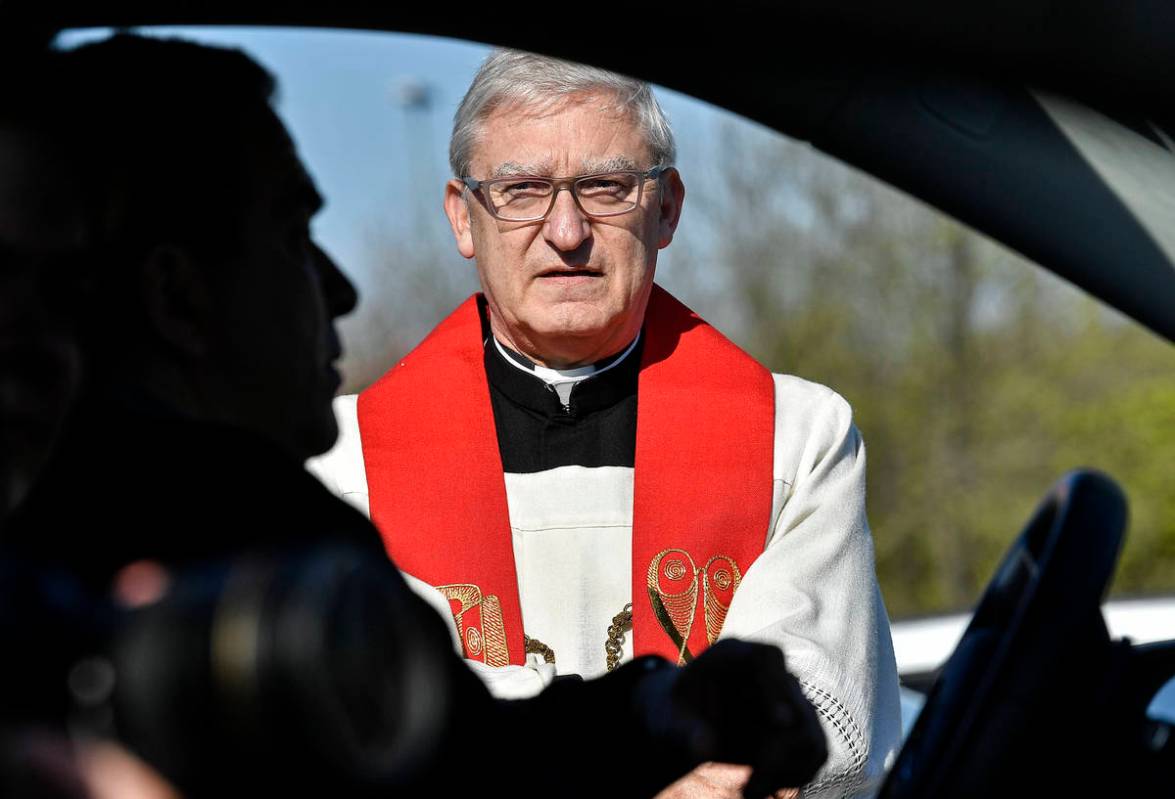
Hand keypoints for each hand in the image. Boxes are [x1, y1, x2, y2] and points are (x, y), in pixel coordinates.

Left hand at [669, 640, 825, 798]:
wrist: (683, 719)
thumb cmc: (674, 712)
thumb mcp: (668, 718)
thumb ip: (683, 730)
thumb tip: (705, 749)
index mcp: (736, 654)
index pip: (768, 659)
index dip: (779, 689)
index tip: (781, 722)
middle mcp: (769, 673)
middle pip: (797, 706)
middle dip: (781, 753)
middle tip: (749, 789)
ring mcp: (788, 700)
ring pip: (811, 737)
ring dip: (789, 771)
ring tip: (751, 791)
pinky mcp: (796, 727)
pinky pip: (813, 754)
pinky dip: (794, 776)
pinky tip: (760, 787)